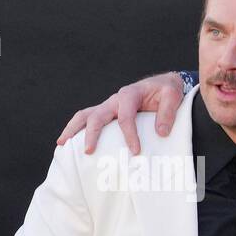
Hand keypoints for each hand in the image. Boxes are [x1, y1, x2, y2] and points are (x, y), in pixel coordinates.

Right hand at [57, 72, 185, 154]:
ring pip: (85, 115)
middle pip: (96, 116)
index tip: (136, 151)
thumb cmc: (168, 91)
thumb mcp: (173, 96)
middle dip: (91, 134)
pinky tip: (70, 142)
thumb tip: (161, 133)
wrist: (164, 84)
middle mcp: (115, 100)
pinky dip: (77, 129)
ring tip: (62, 144)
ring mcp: (109, 106)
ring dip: (73, 129)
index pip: (125, 117)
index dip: (129, 135)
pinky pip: (89, 119)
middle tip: (88, 151)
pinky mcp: (108, 112)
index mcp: (129, 94)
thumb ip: (167, 113)